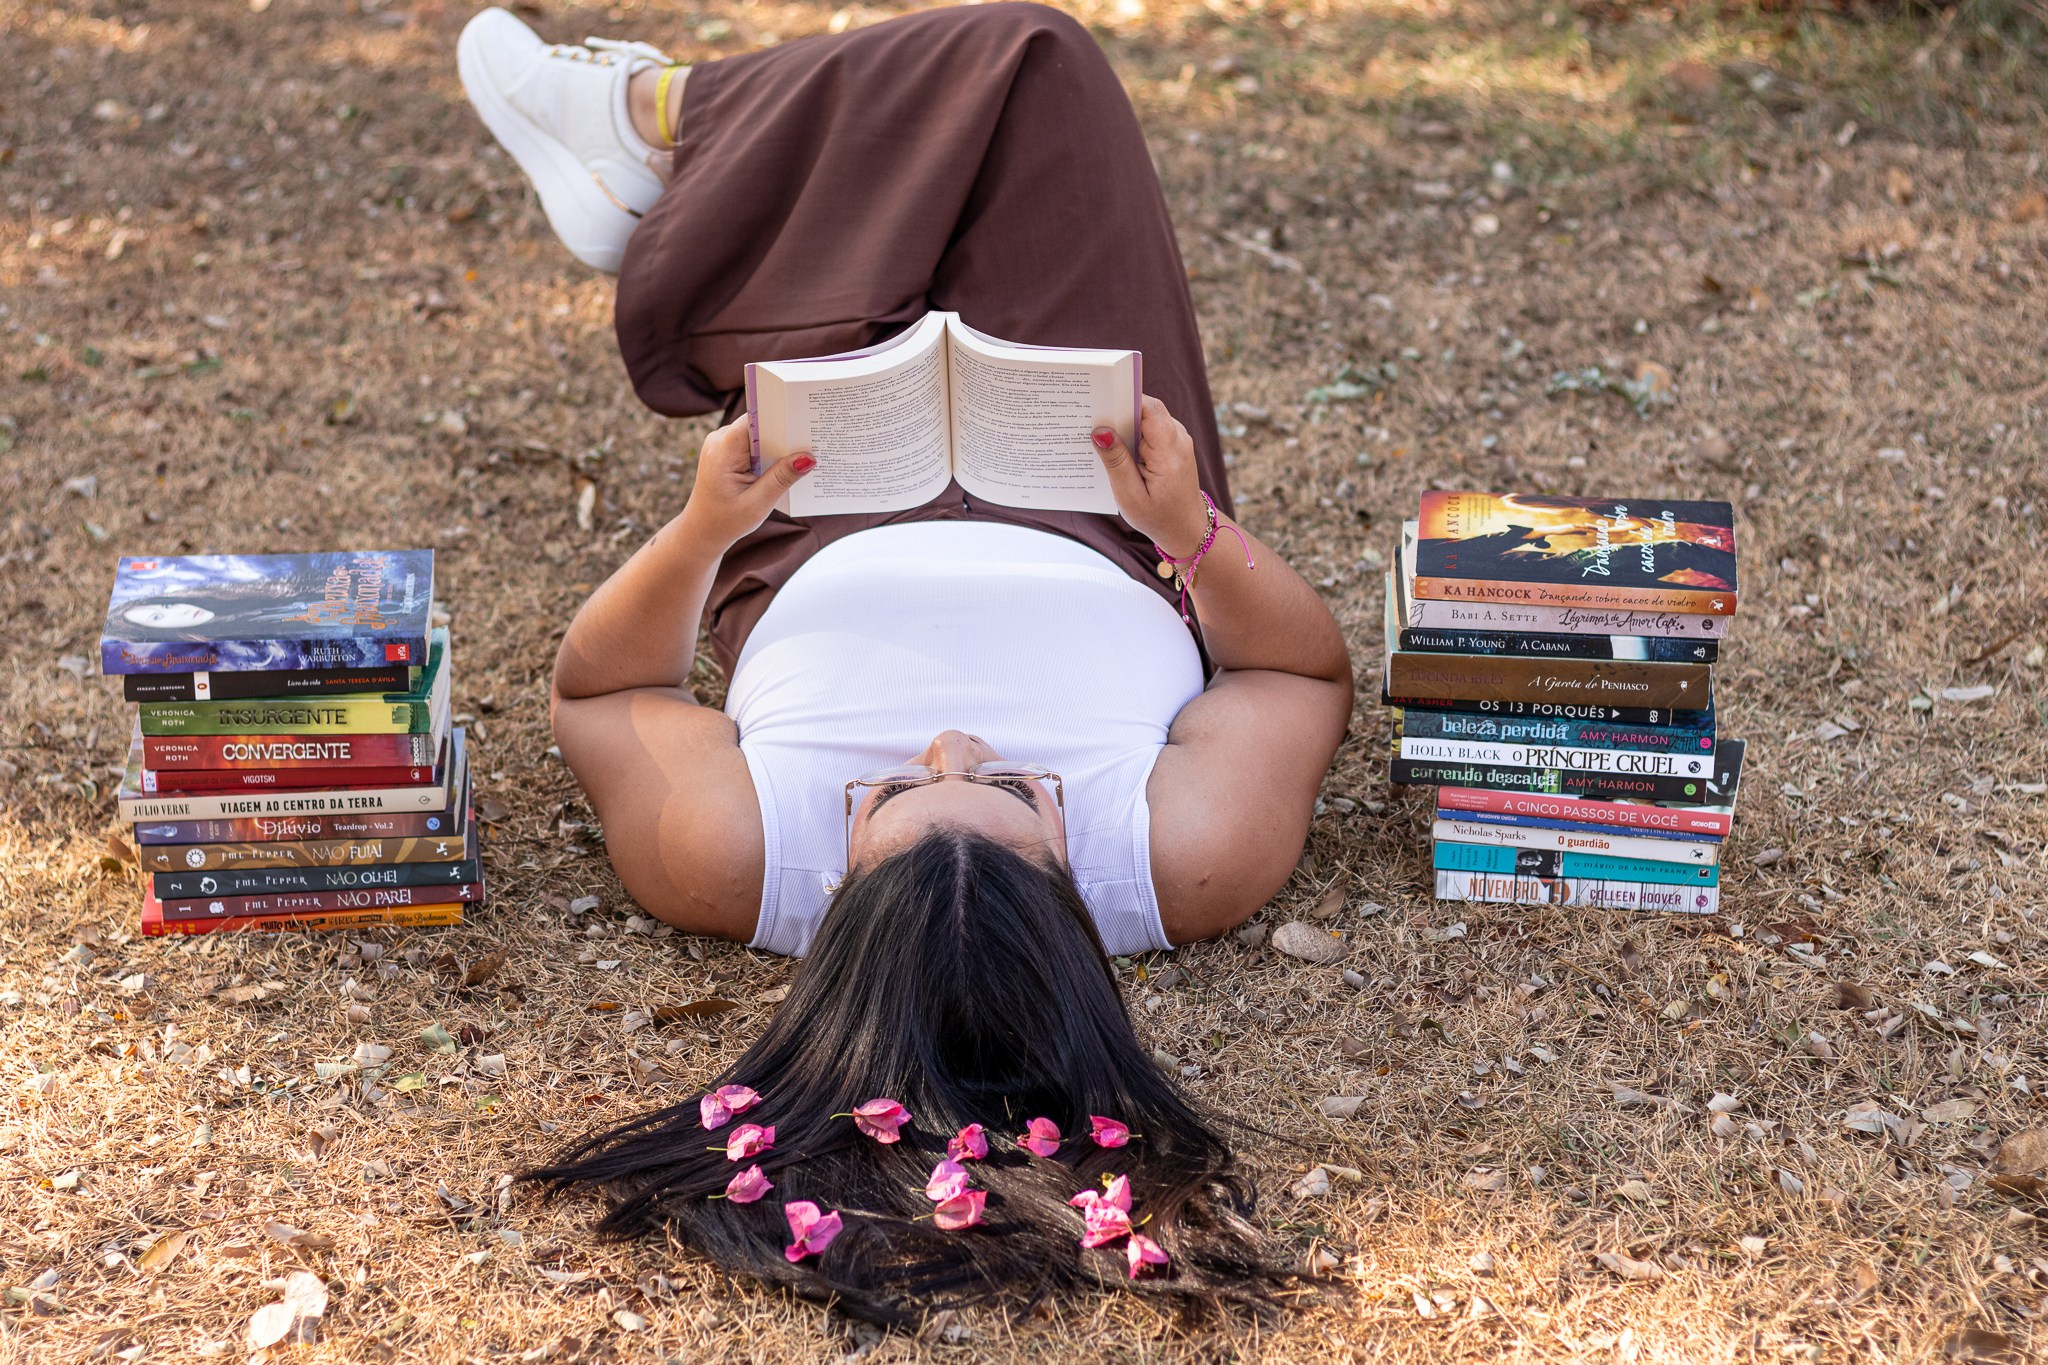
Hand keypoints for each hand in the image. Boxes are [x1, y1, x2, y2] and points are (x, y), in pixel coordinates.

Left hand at [677, 416, 814, 549]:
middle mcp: (720, 439)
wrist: (702, 531)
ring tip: (801, 456)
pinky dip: (770, 452)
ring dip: (778, 444)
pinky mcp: (729, 450)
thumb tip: (808, 457)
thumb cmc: (726, 521)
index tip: (804, 423)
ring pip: (759, 433)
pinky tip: (784, 465)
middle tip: (811, 443)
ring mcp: (723, 443)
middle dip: (784, 434)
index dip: (780, 419)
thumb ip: (782, 478)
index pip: (756, 420)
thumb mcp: (758, 503)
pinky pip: (754, 442)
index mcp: (723, 449)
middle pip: (759, 424)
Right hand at [1091, 394, 1207, 554]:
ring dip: (1123, 424)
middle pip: (1145, 409)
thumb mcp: (1130, 496)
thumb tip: (1100, 431)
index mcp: (1170, 451)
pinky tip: (1115, 447)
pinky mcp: (1171, 443)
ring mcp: (1177, 439)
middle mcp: (1178, 439)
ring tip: (1098, 435)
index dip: (1124, 399)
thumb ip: (1116, 462)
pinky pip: (1149, 428)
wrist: (1186, 529)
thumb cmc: (1158, 517)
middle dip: (1118, 411)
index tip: (1099, 400)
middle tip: (1089, 419)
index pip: (1149, 408)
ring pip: (1146, 417)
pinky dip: (1131, 433)